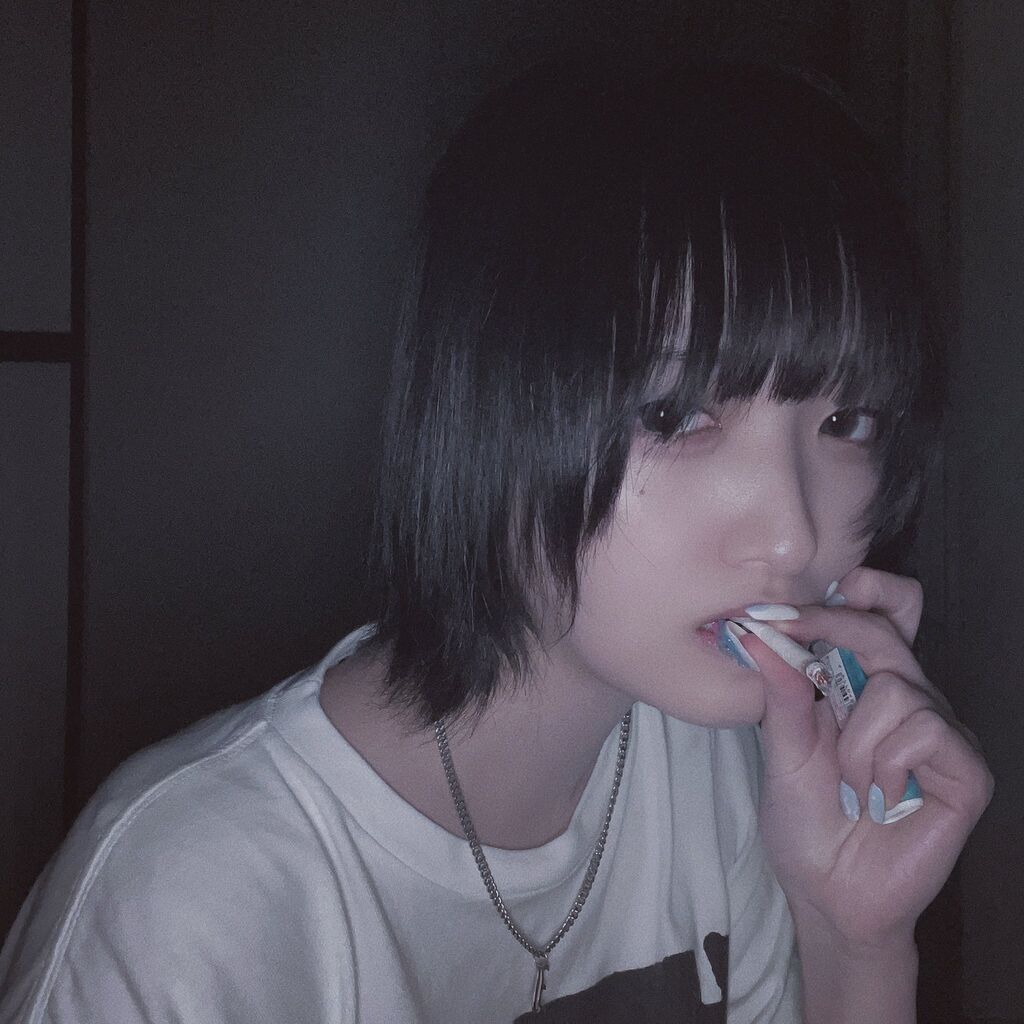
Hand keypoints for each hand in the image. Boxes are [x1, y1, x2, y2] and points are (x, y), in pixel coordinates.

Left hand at [740, 566, 993, 947]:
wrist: (828, 894)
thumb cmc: (805, 821)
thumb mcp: (783, 748)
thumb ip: (782, 692)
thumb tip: (756, 633)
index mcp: (865, 687)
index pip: (881, 615)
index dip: (853, 592)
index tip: (788, 603)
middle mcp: (909, 700)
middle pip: (887, 631)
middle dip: (833, 628)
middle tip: (789, 636)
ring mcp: (942, 735)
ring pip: (896, 687)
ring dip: (854, 740)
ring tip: (849, 783)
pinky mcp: (966, 772)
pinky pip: (927, 730)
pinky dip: (886, 763)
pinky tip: (879, 799)